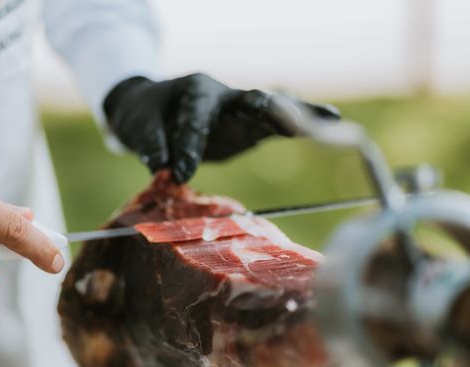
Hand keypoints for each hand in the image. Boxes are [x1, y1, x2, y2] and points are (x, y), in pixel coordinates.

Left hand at [104, 73, 339, 182]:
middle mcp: (225, 96)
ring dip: (299, 118)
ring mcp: (242, 113)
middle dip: (267, 109)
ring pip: (274, 112)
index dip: (189, 145)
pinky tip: (330, 128)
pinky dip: (302, 129)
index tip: (179, 174)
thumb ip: (151, 145)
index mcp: (195, 89)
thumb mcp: (139, 125)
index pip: (196, 118)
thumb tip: (166, 170)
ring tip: (330, 120)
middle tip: (280, 115)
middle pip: (250, 101)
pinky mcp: (251, 130)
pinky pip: (279, 129)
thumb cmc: (146, 114)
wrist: (156, 111)